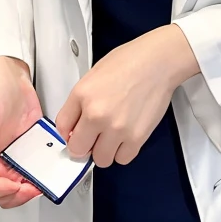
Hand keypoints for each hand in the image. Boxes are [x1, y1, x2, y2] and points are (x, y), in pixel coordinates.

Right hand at [0, 56, 43, 209]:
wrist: (12, 80)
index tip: (8, 183)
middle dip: (10, 196)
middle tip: (24, 186)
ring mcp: (8, 161)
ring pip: (11, 194)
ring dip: (23, 195)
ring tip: (34, 185)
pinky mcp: (26, 156)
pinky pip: (30, 178)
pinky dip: (36, 182)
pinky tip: (41, 176)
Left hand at [56, 24, 198, 167]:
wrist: (158, 62)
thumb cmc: (130, 62)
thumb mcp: (94, 75)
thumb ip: (80, 101)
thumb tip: (74, 124)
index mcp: (82, 95)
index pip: (62, 128)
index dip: (68, 132)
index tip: (74, 133)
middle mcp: (96, 114)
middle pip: (78, 149)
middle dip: (84, 145)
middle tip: (93, 137)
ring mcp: (116, 128)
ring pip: (101, 159)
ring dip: (105, 150)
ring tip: (112, 135)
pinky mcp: (136, 137)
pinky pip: (123, 158)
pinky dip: (123, 151)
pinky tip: (126, 136)